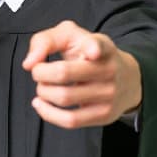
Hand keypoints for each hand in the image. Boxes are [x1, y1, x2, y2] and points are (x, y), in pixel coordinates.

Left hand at [22, 20, 141, 128]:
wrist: (126, 78)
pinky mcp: (104, 115)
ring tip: (43, 86)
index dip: (94, 48)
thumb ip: (45, 41)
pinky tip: (40, 103)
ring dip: (43, 92)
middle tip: (39, 71)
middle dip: (40, 73)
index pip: (99, 45)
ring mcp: (108, 94)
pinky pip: (71, 120)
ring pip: (64, 97)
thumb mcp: (70, 36)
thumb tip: (29, 64)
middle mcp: (108, 69)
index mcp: (101, 45)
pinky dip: (48, 113)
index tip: (92, 52)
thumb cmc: (88, 53)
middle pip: (64, 73)